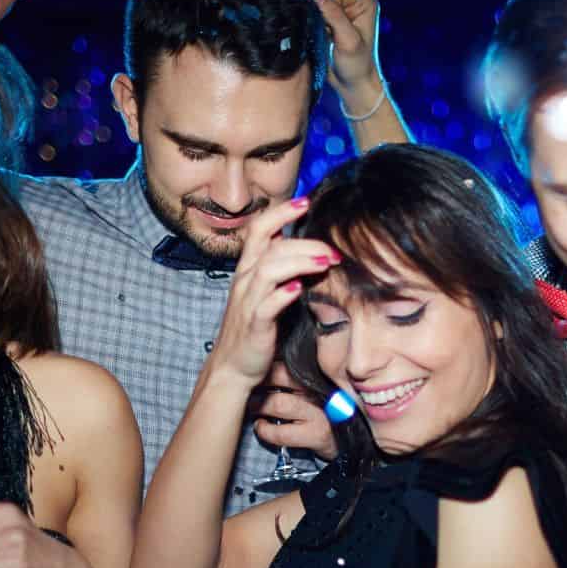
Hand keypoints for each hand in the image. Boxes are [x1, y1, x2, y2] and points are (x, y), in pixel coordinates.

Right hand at [209, 198, 338, 386]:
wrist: (233, 366)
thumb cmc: (255, 327)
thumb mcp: (267, 292)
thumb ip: (283, 270)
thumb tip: (313, 251)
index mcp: (249, 269)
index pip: (260, 229)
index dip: (281, 212)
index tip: (306, 200)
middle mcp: (246, 280)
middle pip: (270, 245)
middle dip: (303, 240)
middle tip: (333, 248)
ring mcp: (248, 302)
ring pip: (269, 269)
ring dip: (299, 261)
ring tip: (326, 261)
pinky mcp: (254, 325)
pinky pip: (266, 305)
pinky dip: (282, 294)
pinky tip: (300, 288)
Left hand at [252, 363, 338, 460]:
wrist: (349, 437)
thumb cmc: (323, 406)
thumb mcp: (313, 383)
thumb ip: (295, 371)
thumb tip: (265, 356)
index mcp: (319, 372)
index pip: (289, 358)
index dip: (267, 362)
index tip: (257, 367)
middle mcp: (321, 389)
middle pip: (281, 375)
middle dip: (260, 381)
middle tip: (251, 387)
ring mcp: (320, 412)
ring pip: (278, 403)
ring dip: (258, 406)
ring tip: (253, 407)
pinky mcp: (318, 434)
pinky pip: (281, 432)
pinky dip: (264, 430)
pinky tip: (261, 427)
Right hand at [313, 0, 384, 94]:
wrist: (353, 83)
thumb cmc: (357, 65)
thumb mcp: (348, 40)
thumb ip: (334, 16)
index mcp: (365, 0)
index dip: (328, 9)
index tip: (337, 31)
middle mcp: (355, 0)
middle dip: (323, 16)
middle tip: (333, 36)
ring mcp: (344, 8)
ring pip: (316, 4)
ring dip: (319, 22)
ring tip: (330, 38)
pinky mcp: (333, 18)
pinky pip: (314, 13)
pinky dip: (316, 26)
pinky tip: (325, 38)